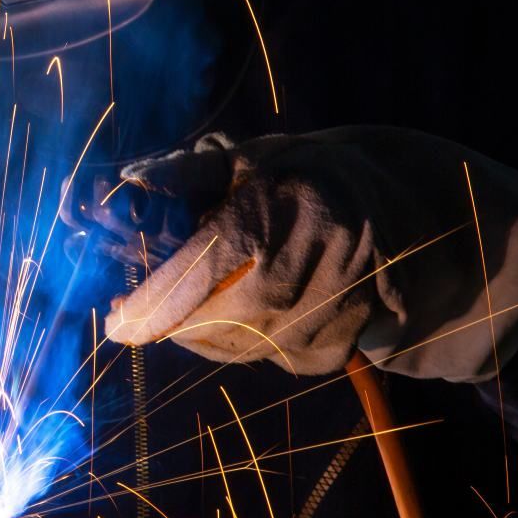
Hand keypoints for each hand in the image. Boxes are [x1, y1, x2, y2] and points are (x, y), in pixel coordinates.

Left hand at [102, 127, 517, 380]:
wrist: (399, 209)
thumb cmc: (303, 177)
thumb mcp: (248, 159)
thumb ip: (186, 172)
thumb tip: (130, 180)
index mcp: (288, 203)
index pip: (213, 260)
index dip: (161, 299)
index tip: (118, 322)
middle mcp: (323, 256)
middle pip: (229, 316)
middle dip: (174, 324)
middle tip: (135, 319)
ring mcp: (343, 302)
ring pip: (250, 347)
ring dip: (204, 339)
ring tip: (180, 316)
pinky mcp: (349, 339)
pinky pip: (276, 358)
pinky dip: (244, 347)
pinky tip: (233, 320)